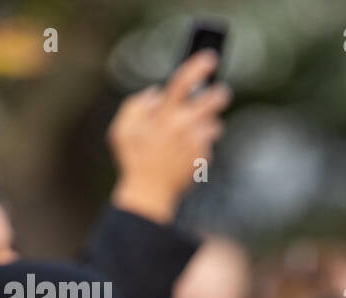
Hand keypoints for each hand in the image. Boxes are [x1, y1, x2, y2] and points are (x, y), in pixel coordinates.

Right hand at [107, 50, 230, 222]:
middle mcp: (182, 127)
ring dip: (208, 124)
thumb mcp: (122, 129)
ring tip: (191, 132)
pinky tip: (185, 153)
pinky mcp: (203, 157)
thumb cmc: (134, 158)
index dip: (197, 67)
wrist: (150, 192)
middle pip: (210, 102)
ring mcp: (195, 143)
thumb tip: (155, 93)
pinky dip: (200, 145)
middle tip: (222, 91)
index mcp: (162, 115)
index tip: (210, 58)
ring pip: (212, 125)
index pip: (182, 83)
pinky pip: (207, 144)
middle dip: (218, 95)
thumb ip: (136, 106)